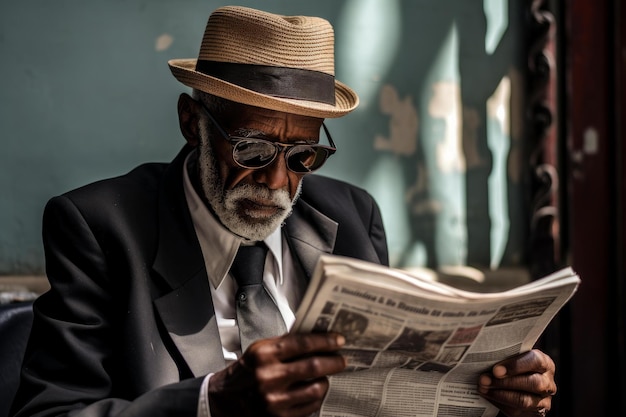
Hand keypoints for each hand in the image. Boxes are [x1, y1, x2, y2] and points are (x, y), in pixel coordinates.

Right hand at [208, 332, 345, 416]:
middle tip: (342, 360)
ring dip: (326, 381)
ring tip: (325, 377)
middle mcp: (268, 376)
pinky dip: (316, 397)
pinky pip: (310, 406)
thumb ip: (285, 343)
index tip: (338, 340)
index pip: (303, 343)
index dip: (325, 341)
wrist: (224, 400)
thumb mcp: (260, 350)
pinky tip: (313, 391)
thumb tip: (317, 337)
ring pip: (317, 388)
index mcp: (263, 354)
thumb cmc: (246, 372)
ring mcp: (274, 400)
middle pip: (314, 366)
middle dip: (334, 361)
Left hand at [478, 349, 556, 416]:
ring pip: (524, 400)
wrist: (519, 385)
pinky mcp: (536, 413)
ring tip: (483, 388)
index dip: (515, 366)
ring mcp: (544, 400)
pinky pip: (517, 411)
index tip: (496, 370)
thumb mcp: (514, 357)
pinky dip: (499, 403)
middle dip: (505, 382)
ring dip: (499, 394)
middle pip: (532, 383)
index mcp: (544, 363)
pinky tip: (487, 395)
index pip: (535, 361)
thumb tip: (482, 351)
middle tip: (484, 380)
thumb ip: (505, 354)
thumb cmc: (513, 366)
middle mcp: (547, 382)